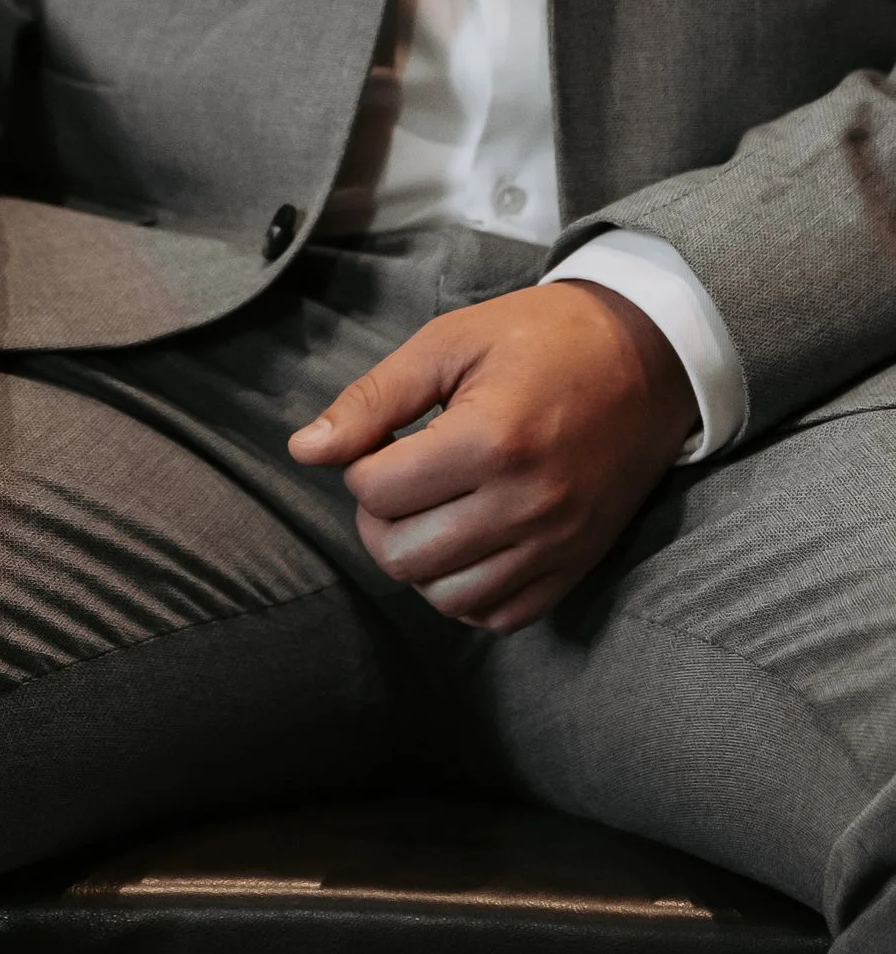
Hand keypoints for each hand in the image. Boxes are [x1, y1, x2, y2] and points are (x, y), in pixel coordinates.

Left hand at [289, 282, 696, 631]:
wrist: (648, 356)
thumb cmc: (542, 337)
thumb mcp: (449, 343)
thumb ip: (373, 399)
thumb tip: (305, 451)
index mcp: (491, 440)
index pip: (377, 491)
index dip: (360, 465)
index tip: (384, 439)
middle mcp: (526, 505)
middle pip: (403, 556)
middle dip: (379, 519)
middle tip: (397, 478)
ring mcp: (557, 543)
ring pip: (446, 598)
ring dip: (418, 561)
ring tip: (428, 512)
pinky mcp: (578, 564)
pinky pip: (502, 616)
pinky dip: (466, 593)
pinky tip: (463, 545)